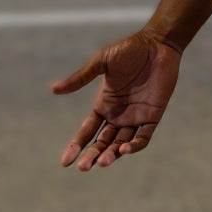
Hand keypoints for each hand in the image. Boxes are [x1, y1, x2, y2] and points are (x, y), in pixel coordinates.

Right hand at [51, 31, 181, 171]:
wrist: (158, 44)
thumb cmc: (129, 50)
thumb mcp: (102, 63)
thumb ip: (80, 78)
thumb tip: (53, 89)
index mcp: (104, 104)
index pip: (87, 131)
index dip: (76, 146)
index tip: (65, 161)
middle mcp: (118, 115)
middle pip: (101, 142)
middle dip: (92, 155)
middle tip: (83, 167)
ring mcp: (135, 117)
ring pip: (120, 144)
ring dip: (111, 154)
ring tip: (103, 161)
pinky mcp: (153, 116)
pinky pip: (143, 137)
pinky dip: (134, 146)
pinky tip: (124, 148)